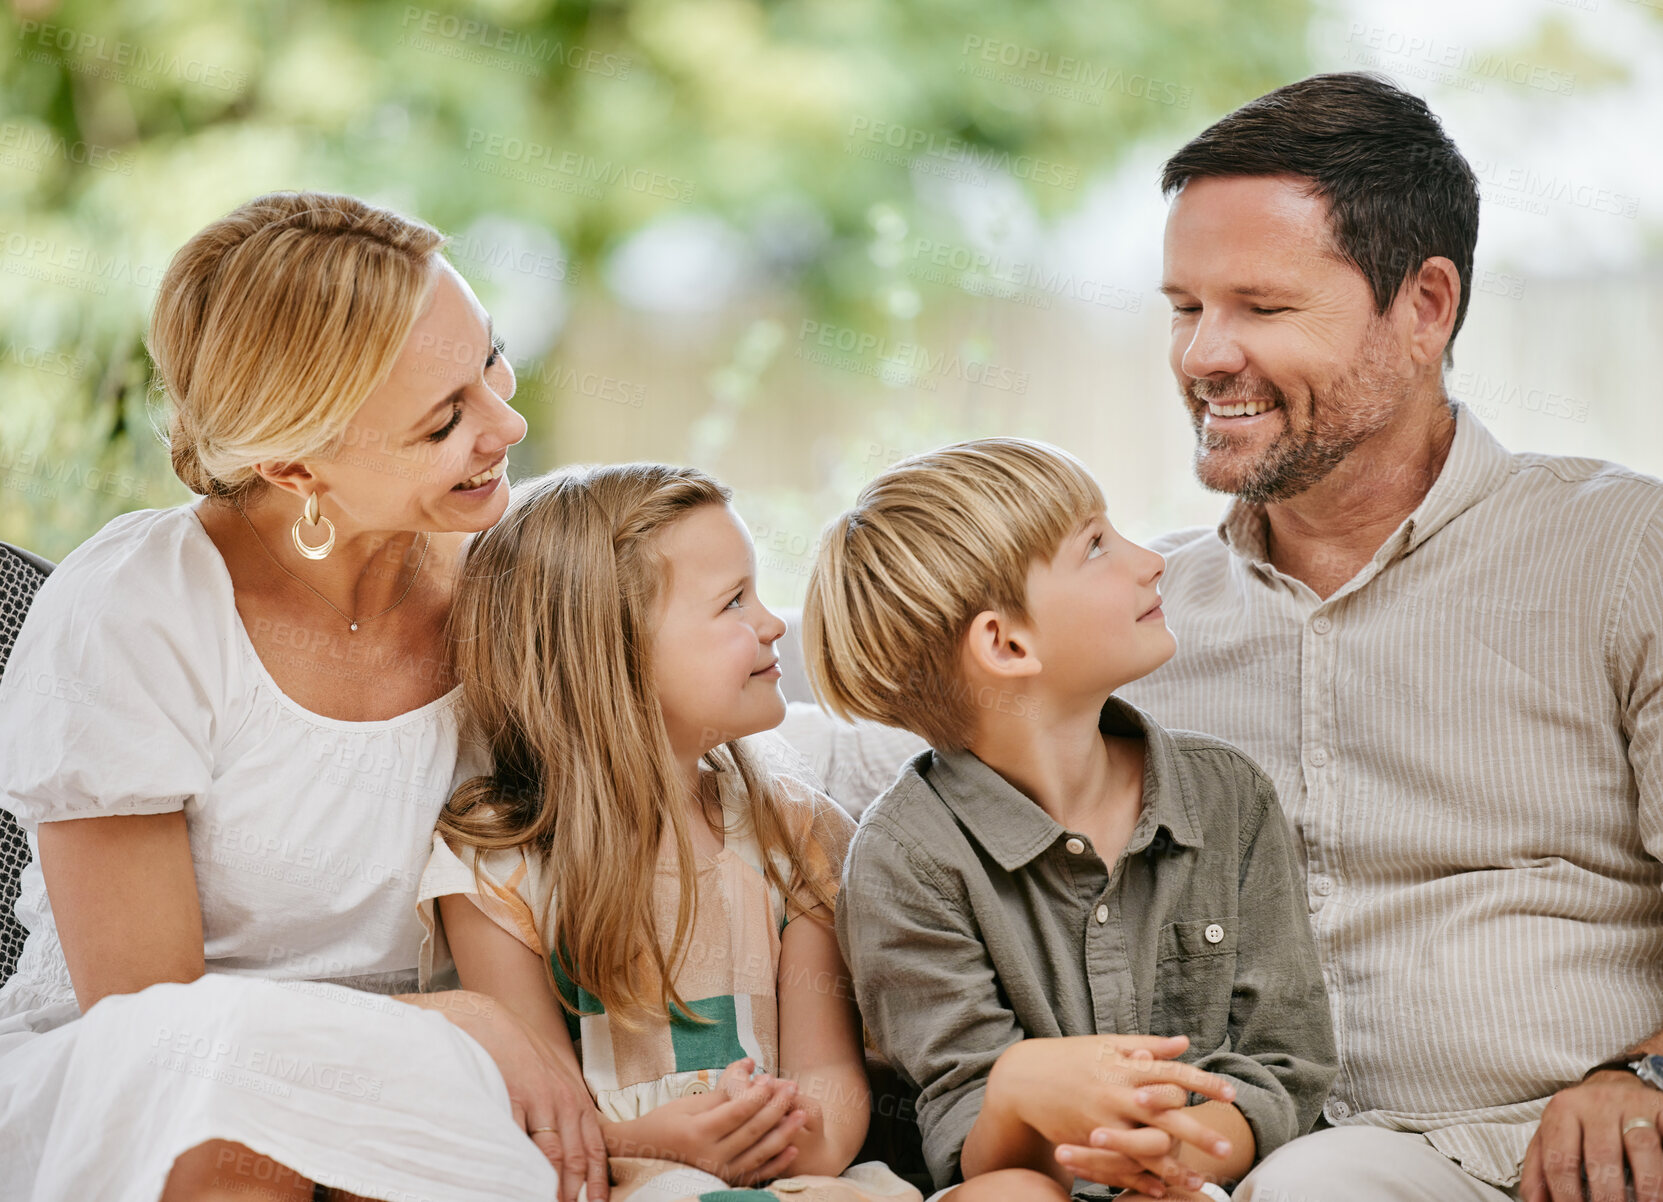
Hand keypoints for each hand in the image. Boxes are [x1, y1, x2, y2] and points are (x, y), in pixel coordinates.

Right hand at [422, 990, 608, 1201]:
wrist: (491, 1021)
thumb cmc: (522, 1054)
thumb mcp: (554, 1078)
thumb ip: (566, 1111)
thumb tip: (570, 1153)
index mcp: (576, 1100)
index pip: (595, 1149)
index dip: (598, 1182)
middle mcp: (563, 1101)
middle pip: (574, 1160)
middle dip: (574, 1193)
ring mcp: (537, 1101)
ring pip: (550, 1156)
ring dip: (551, 1188)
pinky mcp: (511, 1098)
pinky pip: (517, 1141)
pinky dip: (519, 1165)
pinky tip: (517, 1181)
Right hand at [605, 1057, 808, 1184]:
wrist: (643, 1154)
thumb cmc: (665, 1122)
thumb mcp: (689, 1104)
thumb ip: (723, 1091)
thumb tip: (751, 1067)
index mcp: (698, 1133)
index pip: (737, 1112)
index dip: (758, 1094)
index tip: (771, 1078)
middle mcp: (710, 1156)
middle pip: (752, 1130)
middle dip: (776, 1107)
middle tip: (793, 1088)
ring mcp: (718, 1172)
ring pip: (759, 1153)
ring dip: (783, 1133)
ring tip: (800, 1114)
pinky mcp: (724, 1181)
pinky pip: (755, 1174)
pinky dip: (775, 1163)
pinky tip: (791, 1149)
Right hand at [986, 1035, 1234, 1193]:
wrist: (1023, 1079)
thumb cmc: (1070, 1057)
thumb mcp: (1107, 1045)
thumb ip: (1148, 1046)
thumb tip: (1184, 1043)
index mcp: (1124, 1067)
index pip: (1172, 1073)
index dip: (1203, 1083)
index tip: (1230, 1093)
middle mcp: (1116, 1095)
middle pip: (1166, 1116)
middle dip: (1198, 1133)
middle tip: (1227, 1149)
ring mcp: (1102, 1121)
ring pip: (1145, 1149)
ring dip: (1175, 1167)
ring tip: (1200, 1182)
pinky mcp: (1088, 1142)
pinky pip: (1120, 1166)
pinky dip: (1142, 1180)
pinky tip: (1164, 1189)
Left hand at [1522, 1070, 1662, 1201]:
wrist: (1609, 1085)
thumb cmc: (1578, 1121)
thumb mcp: (1550, 1137)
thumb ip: (1538, 1169)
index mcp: (1562, 1110)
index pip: (1560, 1160)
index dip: (1566, 1196)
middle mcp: (1595, 1104)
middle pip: (1601, 1156)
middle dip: (1608, 1197)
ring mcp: (1630, 1104)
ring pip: (1641, 1146)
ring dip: (1647, 1186)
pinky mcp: (1657, 1106)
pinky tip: (1662, 1186)